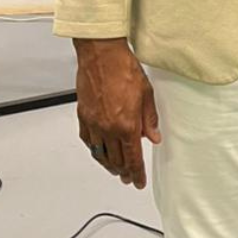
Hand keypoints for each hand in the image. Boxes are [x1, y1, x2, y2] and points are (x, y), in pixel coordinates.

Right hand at [73, 37, 160, 188]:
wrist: (102, 54)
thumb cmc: (124, 69)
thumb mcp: (146, 94)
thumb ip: (149, 119)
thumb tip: (154, 137)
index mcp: (126, 124)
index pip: (133, 157)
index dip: (136, 173)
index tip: (137, 182)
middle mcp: (108, 128)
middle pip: (115, 159)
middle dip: (123, 171)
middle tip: (128, 177)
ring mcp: (93, 123)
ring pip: (100, 153)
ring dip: (108, 164)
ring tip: (115, 169)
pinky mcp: (83, 116)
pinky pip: (88, 140)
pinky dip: (95, 149)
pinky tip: (99, 151)